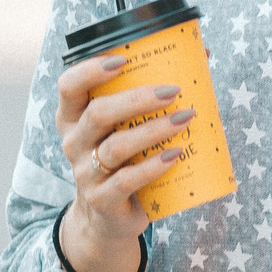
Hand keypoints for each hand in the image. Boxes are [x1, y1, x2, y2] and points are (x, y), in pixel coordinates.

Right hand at [54, 53, 190, 271]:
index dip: (91, 70)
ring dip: (154, 130)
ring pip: (116, 146)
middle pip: (98, 113)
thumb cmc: (124, 159)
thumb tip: (201, 55)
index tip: (123, 59)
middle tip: (173, 90)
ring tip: (184, 118)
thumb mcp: (123, 129)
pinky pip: (128, 180)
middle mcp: (74, 142)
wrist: (109, 216)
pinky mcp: (102, 199)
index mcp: (74, 117)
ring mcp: (85, 173)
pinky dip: (154, 166)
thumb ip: (148, 96)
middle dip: (137, 98)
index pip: (69, 86)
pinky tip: (176, 154)